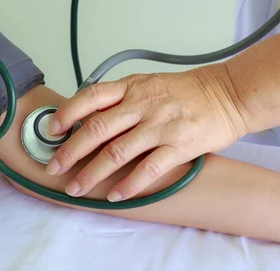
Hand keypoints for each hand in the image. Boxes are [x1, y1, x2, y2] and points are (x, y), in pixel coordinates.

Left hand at [45, 65, 247, 201]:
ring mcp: (160, 126)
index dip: (68, 113)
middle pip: (97, 129)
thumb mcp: (147, 83)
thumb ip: (120, 98)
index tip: (52, 130)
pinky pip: (148, 169)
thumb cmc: (184, 91)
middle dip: (70, 151)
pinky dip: (129, 185)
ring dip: (92, 173)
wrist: (227, 94)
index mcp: (132, 87)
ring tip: (77, 188)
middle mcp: (142, 105)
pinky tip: (114, 195)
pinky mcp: (179, 146)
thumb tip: (86, 117)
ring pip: (117, 152)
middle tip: (55, 167)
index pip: (91, 97)